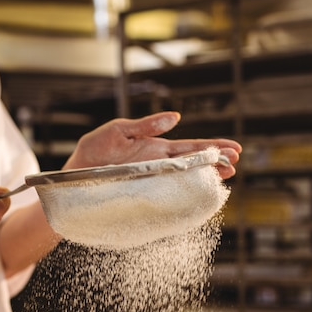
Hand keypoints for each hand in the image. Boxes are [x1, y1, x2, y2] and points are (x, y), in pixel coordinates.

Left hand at [65, 111, 241, 179]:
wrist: (74, 174)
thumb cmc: (93, 151)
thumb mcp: (119, 130)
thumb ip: (147, 125)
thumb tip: (176, 117)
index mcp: (155, 147)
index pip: (190, 146)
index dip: (212, 146)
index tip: (233, 147)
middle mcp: (158, 164)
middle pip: (194, 163)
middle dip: (216, 161)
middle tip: (237, 163)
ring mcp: (152, 179)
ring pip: (185, 178)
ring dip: (206, 176)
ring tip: (227, 175)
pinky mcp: (143, 191)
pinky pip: (169, 194)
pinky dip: (185, 193)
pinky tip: (200, 193)